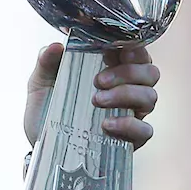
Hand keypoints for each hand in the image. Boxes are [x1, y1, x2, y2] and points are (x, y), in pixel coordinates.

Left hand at [23, 43, 159, 148]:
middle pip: (150, 72)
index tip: (118, 51)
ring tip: (97, 101)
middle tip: (98, 81)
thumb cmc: (46, 110)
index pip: (136, 52)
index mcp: (111, 69)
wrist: (41, 144)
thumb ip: (46, 62)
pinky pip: (145, 130)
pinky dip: (130, 125)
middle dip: (128, 73)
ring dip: (126, 95)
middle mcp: (127, 89)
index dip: (135, 48)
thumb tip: (55, 46)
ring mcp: (131, 114)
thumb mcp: (40, 83)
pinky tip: (107, 124)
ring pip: (150, 97)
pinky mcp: (130, 139)